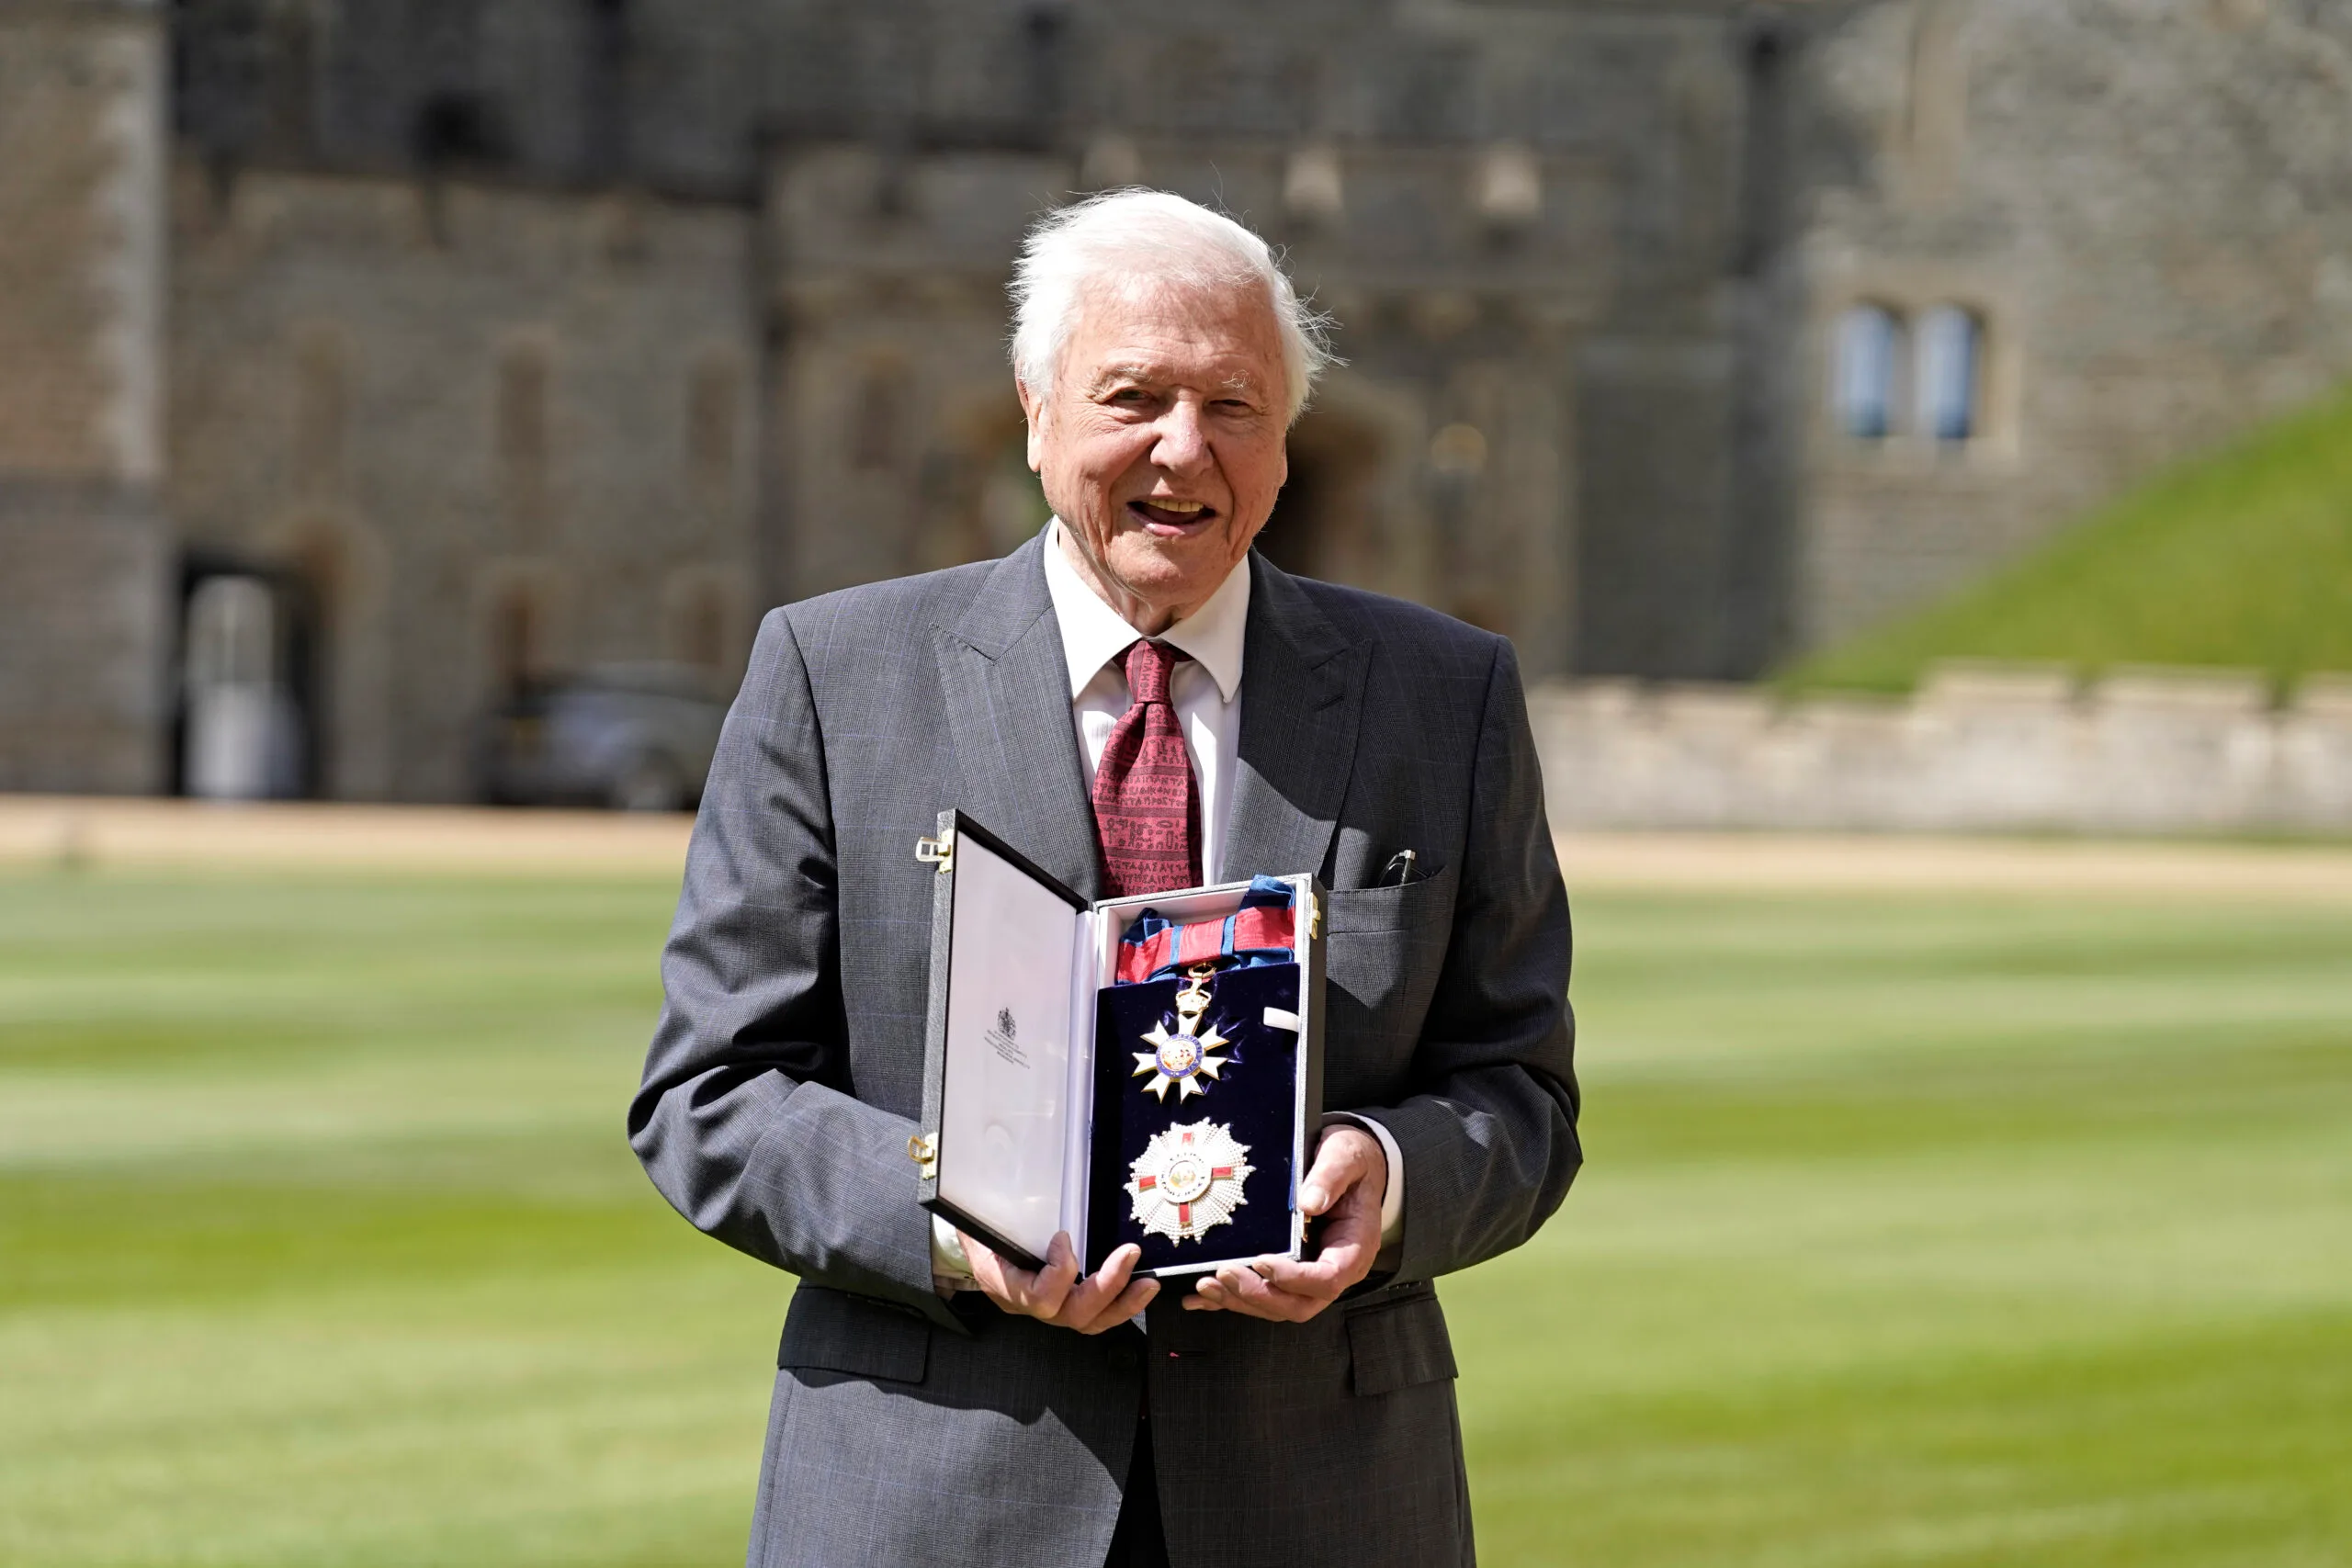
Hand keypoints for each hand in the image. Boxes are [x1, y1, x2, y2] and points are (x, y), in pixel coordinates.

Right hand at [959, 1229, 1158, 1334]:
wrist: (973, 1247)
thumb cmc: (979, 1230)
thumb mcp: (982, 1219)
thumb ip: (1005, 1214)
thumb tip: (1025, 1193)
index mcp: (1005, 1284)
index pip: (1040, 1297)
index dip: (1059, 1271)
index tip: (1062, 1236)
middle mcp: (1028, 1304)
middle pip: (1073, 1313)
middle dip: (1107, 1285)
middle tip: (1129, 1255)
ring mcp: (1048, 1310)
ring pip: (1088, 1322)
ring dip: (1123, 1304)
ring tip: (1147, 1284)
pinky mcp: (1064, 1305)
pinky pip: (1094, 1316)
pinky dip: (1119, 1304)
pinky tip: (1138, 1288)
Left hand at [1184, 1123, 1385, 1322]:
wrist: (1353, 1165)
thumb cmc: (1352, 1162)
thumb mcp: (1346, 1156)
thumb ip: (1330, 1176)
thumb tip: (1308, 1202)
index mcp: (1353, 1248)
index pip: (1327, 1279)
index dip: (1293, 1277)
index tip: (1262, 1260)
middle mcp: (1333, 1269)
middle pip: (1298, 1304)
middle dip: (1258, 1294)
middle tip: (1225, 1273)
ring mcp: (1310, 1275)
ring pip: (1276, 1305)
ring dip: (1239, 1300)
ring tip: (1207, 1285)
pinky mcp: (1289, 1272)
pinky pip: (1261, 1294)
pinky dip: (1231, 1299)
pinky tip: (1202, 1297)